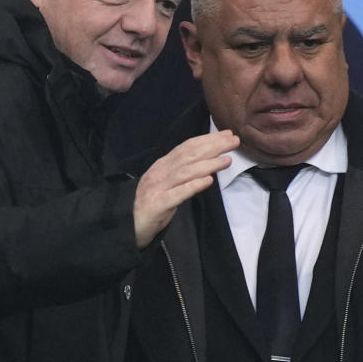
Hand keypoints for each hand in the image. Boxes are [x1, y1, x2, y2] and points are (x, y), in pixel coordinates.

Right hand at [134, 130, 238, 247]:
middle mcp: (160, 172)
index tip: (226, 135)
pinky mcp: (158, 204)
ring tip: (227, 160)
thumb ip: (183, 174)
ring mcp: (158, 188)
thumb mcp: (168, 185)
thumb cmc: (152, 205)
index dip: (207, 140)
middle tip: (233, 141)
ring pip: (185, 172)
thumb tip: (208, 163)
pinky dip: (193, 186)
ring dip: (208, 165)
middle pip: (189, 156)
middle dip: (212, 147)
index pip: (186, 148)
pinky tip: (208, 181)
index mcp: (163, 166)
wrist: (129, 226)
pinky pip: (178, 194)